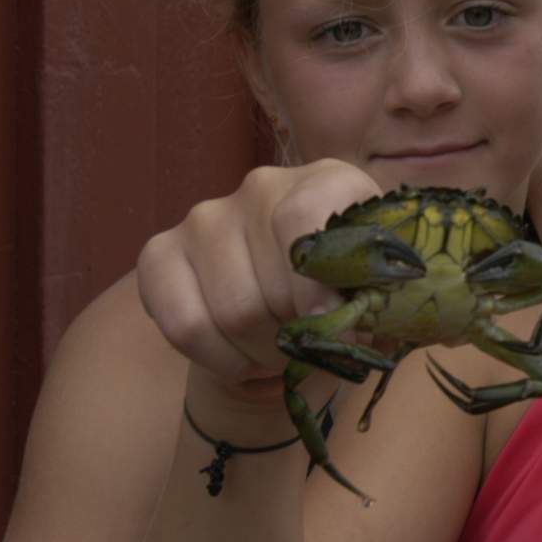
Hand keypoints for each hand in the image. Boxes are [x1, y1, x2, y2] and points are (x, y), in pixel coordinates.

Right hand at [137, 159, 381, 398]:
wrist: (295, 305)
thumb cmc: (350, 294)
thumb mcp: (382, 295)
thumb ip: (376, 303)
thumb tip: (345, 325)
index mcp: (329, 182)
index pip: (303, 220)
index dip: (316, 287)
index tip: (335, 329)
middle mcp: (262, 187)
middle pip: (271, 285)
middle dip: (298, 338)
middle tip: (312, 348)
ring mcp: (205, 217)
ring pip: (231, 313)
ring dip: (263, 354)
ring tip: (283, 351)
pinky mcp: (160, 252)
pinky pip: (183, 325)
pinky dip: (218, 358)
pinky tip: (241, 355)